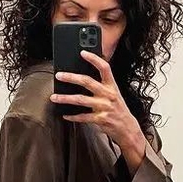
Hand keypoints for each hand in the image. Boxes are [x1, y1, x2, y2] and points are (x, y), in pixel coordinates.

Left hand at [50, 50, 145, 169]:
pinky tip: (65, 115)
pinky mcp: (100, 119)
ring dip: (65, 98)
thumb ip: (102, 85)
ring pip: (81, 99)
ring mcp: (104, 107)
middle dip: (71, 77)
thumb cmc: (118, 110)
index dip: (94, 59)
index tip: (83, 52)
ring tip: (54, 97)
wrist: (127, 128)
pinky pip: (83, 117)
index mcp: (112, 86)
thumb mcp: (114, 94)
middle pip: (87, 81)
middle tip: (59, 75)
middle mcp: (108, 94)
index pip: (104, 68)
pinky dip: (73, 116)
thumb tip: (83, 77)